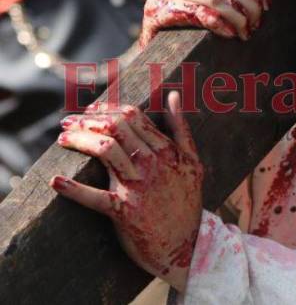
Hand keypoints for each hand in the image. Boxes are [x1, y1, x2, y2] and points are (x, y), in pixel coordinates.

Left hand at [50, 92, 202, 291]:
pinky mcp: (124, 211)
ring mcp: (138, 187)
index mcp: (166, 150)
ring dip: (79, 140)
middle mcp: (152, 164)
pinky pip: (95, 198)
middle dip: (88, 120)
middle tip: (68, 122)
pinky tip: (57, 182)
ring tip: (62, 139)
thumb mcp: (192, 161)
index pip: (133, 116)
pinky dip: (74, 190)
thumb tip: (173, 97)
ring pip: (104, 150)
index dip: (107, 109)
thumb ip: (181, 128)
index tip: (90, 110)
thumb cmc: (187, 201)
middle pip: (115, 128)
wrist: (185, 245)